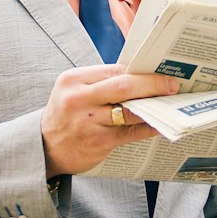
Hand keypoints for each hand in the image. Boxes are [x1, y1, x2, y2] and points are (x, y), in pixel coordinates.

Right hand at [40, 64, 181, 176]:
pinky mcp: (97, 141)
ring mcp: (88, 121)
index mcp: (73, 79)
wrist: (44, 147)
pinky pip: (130, 133)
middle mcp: (79, 98)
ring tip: (168, 104)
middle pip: (124, 86)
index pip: (115, 70)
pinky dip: (147, 128)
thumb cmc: (67, 116)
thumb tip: (140, 77)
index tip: (160, 70)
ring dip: (152, 107)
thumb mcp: (74, 92)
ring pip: (129, 111)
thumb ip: (101, 83)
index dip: (140, 70)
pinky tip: (159, 125)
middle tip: (172, 85)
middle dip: (152, 84)